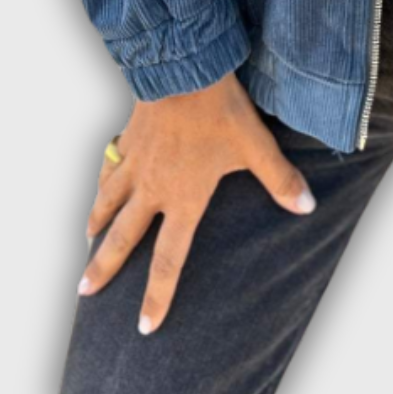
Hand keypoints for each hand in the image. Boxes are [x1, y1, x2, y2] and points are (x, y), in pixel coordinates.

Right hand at [78, 72, 314, 334]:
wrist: (184, 68)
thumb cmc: (221, 109)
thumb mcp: (255, 145)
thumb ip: (280, 179)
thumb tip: (306, 207)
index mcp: (183, 199)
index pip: (168, 260)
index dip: (157, 295)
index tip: (144, 325)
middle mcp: (152, 189)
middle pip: (122, 238)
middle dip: (105, 269)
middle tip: (85, 293)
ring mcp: (135, 163)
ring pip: (107, 203)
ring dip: (96, 224)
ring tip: (87, 241)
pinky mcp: (128, 138)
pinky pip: (108, 167)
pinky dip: (101, 182)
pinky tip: (100, 186)